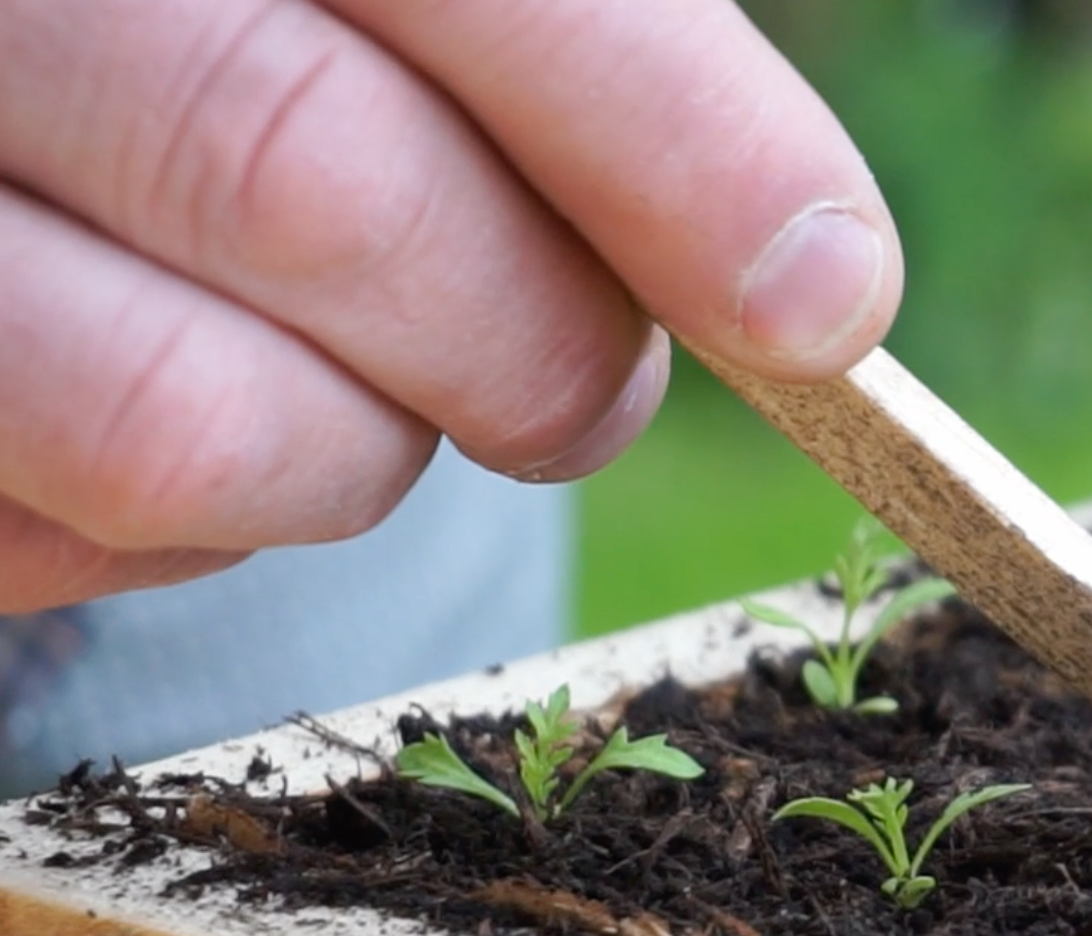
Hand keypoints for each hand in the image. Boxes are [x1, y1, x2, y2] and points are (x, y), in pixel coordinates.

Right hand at [0, 0, 901, 613]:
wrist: (19, 79)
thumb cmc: (264, 37)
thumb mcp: (418, 1)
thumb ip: (596, 59)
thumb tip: (815, 283)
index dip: (672, 142)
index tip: (823, 299)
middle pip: (320, 188)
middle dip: (531, 338)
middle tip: (579, 383)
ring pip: (192, 423)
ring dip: (357, 451)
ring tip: (360, 378)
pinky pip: (82, 537)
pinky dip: (205, 525)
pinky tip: (205, 400)